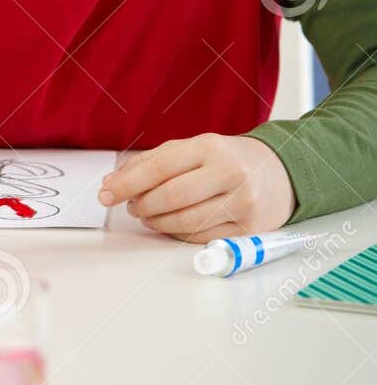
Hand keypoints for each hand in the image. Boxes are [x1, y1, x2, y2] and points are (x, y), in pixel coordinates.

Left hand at [98, 134, 295, 241]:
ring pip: (185, 222)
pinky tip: (172, 224)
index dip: (126, 183)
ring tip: (149, 215)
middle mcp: (230, 173)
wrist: (279, 172)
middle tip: (133, 206)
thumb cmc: (226, 159)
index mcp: (211, 147)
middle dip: (142, 205)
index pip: (159, 167)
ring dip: (157, 222)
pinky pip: (201, 238)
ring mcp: (242, 204)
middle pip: (171, 197)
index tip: (105, 194)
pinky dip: (178, 233)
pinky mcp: (248, 230)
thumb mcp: (193, 148)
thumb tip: (111, 183)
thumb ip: (151, 162)